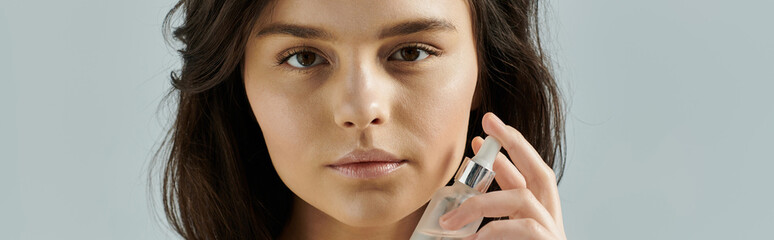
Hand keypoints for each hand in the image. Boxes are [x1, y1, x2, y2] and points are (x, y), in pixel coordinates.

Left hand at [438, 112, 566, 239]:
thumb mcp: (495, 236)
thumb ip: (487, 219)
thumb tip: (455, 210)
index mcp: (536, 218)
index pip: (526, 180)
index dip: (506, 156)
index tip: (478, 140)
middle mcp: (549, 222)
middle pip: (541, 173)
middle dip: (515, 143)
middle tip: (488, 120)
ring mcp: (552, 233)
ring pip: (523, 198)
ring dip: (483, 202)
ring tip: (450, 221)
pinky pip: (527, 227)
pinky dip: (496, 230)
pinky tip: (475, 238)